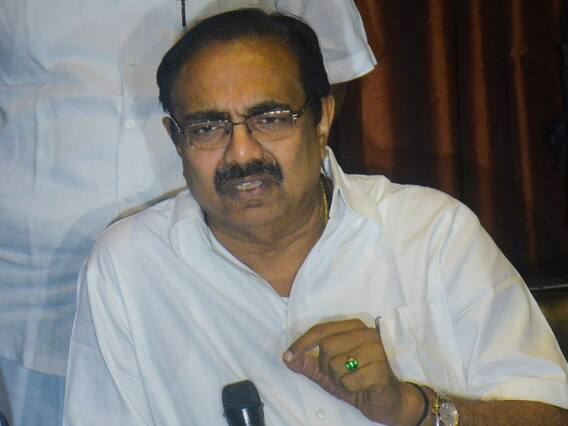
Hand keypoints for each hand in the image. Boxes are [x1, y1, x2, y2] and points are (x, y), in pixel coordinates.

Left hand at [282, 319, 422, 424]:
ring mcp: (376, 350)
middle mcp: (367, 333)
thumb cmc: (357, 380)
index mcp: (354, 327)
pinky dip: (350, 388)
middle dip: (326, 367)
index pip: (321, 330)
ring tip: (352, 380)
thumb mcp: (327, 372)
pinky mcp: (381, 369)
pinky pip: (349, 380)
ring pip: (337, 364)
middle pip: (326, 347)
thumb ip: (306, 363)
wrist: (385, 401)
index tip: (288, 355)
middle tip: (338, 375)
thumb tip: (286, 357)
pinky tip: (361, 387)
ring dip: (339, 379)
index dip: (302, 343)